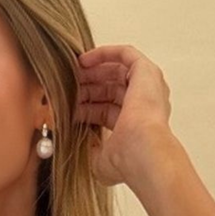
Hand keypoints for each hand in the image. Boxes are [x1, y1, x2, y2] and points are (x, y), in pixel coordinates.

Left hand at [72, 43, 177, 189]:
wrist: (142, 151)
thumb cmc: (127, 160)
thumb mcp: (101, 162)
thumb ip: (92, 152)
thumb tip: (83, 145)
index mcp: (135, 125)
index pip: (107, 110)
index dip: (87, 106)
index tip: (67, 105)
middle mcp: (144, 105)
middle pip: (111, 88)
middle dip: (88, 86)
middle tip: (67, 86)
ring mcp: (147, 87)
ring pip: (117, 70)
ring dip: (93, 70)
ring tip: (72, 71)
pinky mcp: (146, 71)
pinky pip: (125, 54)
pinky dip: (104, 53)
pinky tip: (84, 59)